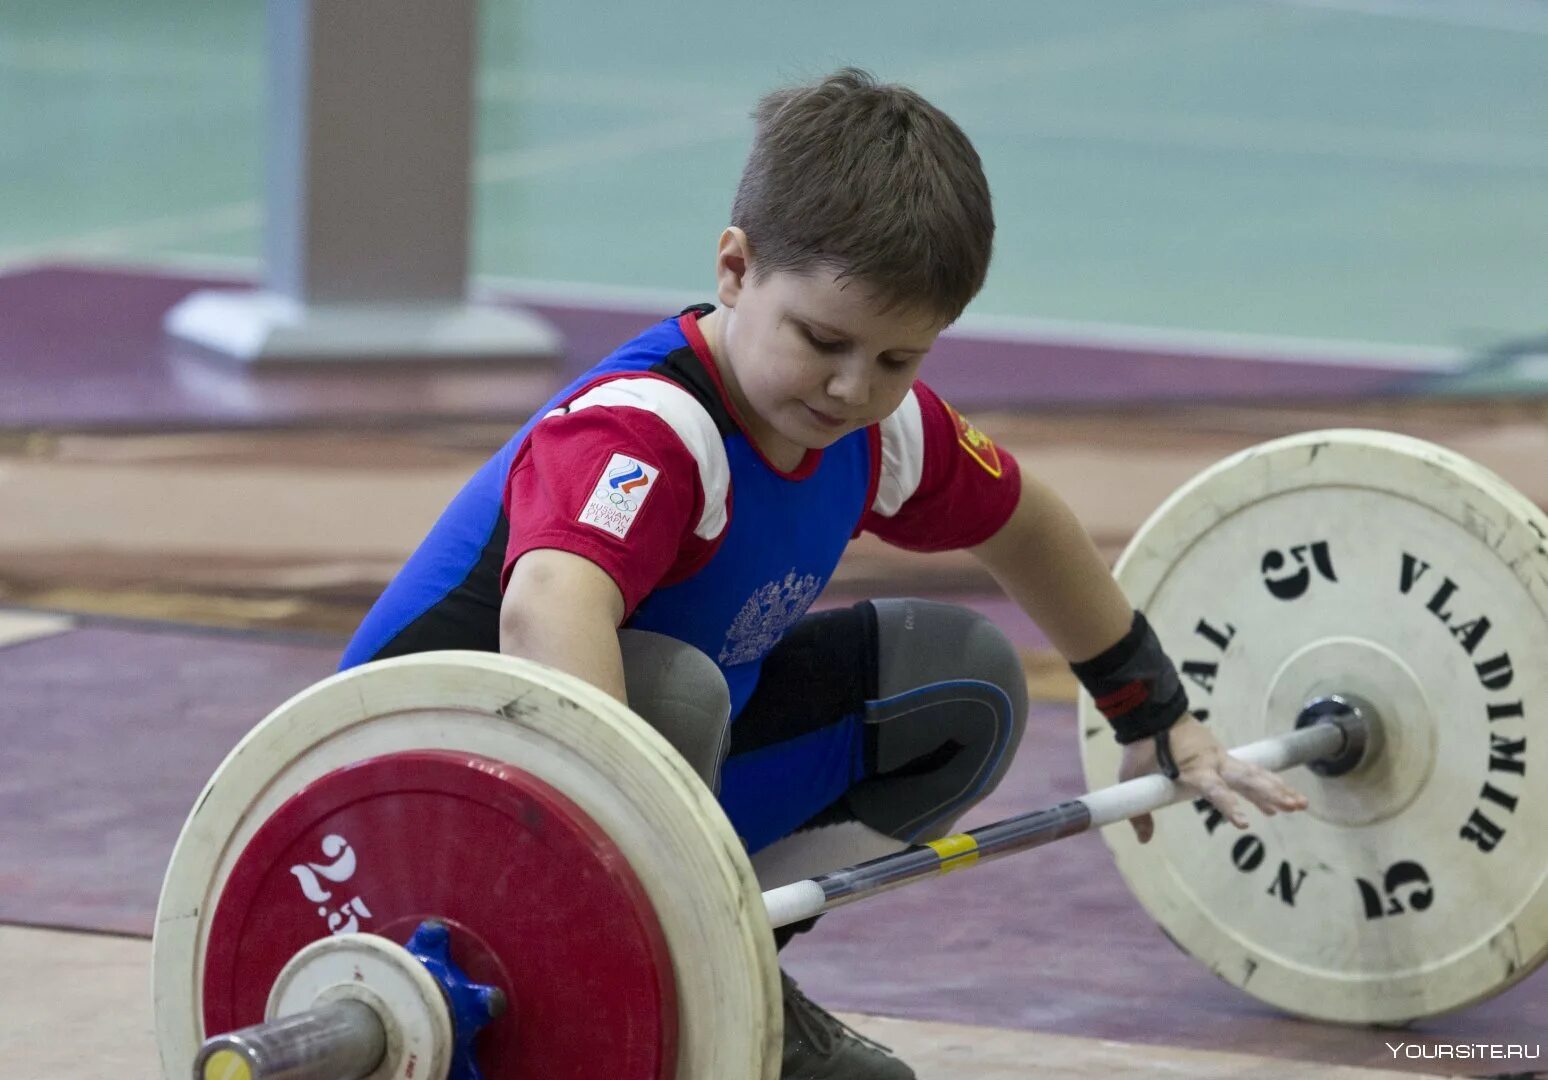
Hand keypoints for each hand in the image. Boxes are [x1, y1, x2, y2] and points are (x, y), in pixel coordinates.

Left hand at [1117, 714, 1308, 843]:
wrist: (1150, 713)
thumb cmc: (1141, 746)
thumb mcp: (1133, 777)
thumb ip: (1140, 811)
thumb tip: (1144, 841)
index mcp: (1192, 767)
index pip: (1213, 789)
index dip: (1228, 806)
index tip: (1244, 823)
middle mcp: (1212, 762)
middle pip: (1245, 779)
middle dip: (1271, 794)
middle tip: (1295, 807)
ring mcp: (1219, 757)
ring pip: (1253, 774)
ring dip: (1276, 789)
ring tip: (1301, 805)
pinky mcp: (1222, 755)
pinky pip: (1247, 771)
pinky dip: (1264, 784)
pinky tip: (1279, 803)